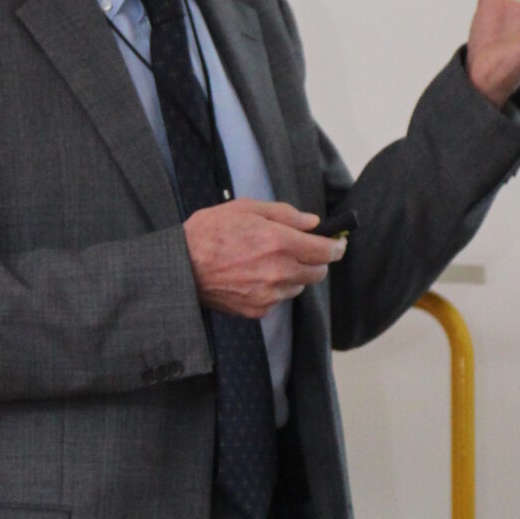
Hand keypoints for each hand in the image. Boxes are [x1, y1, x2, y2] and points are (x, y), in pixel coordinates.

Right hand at [184, 200, 343, 317]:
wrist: (181, 267)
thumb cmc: (210, 232)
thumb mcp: (246, 209)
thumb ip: (285, 214)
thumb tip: (313, 223)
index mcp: (279, 242)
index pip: (325, 251)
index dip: (336, 246)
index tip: (337, 243)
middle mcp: (279, 271)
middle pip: (318, 272)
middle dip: (316, 260)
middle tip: (301, 250)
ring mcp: (269, 294)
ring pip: (299, 286)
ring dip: (294, 274)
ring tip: (268, 262)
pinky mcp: (258, 310)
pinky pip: (279, 299)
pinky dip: (275, 289)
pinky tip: (254, 276)